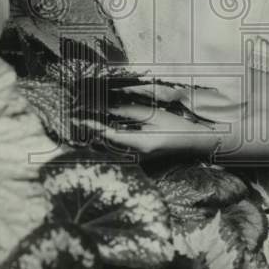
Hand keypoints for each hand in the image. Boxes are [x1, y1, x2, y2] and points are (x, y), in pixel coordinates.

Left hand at [87, 103, 215, 156]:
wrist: (193, 143)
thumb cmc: (176, 127)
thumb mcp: (154, 115)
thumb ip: (130, 112)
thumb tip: (109, 108)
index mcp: (140, 145)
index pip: (109, 136)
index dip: (93, 127)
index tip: (79, 120)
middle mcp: (136, 156)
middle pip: (105, 146)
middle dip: (91, 133)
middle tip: (76, 121)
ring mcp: (137, 160)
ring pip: (110, 150)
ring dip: (97, 138)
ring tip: (84, 125)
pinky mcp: (139, 159)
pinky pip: (117, 152)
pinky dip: (107, 142)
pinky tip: (100, 133)